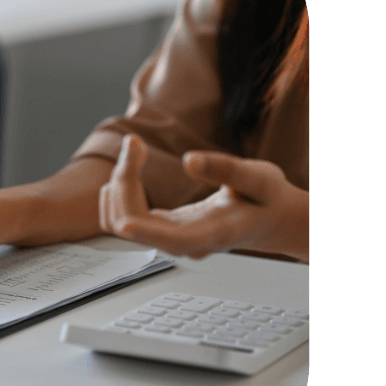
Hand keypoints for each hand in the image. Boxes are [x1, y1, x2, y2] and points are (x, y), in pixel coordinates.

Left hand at [99, 134, 308, 261]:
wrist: (269, 220)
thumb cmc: (267, 201)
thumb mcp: (260, 179)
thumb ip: (228, 170)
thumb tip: (190, 162)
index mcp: (213, 233)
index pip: (174, 241)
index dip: (147, 233)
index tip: (125, 224)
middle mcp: (184, 242)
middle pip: (136, 224)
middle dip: (125, 182)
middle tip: (134, 143)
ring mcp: (169, 238)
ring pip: (121, 223)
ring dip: (116, 186)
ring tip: (134, 151)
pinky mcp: (159, 229)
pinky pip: (123, 219)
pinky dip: (117, 193)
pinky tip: (129, 168)